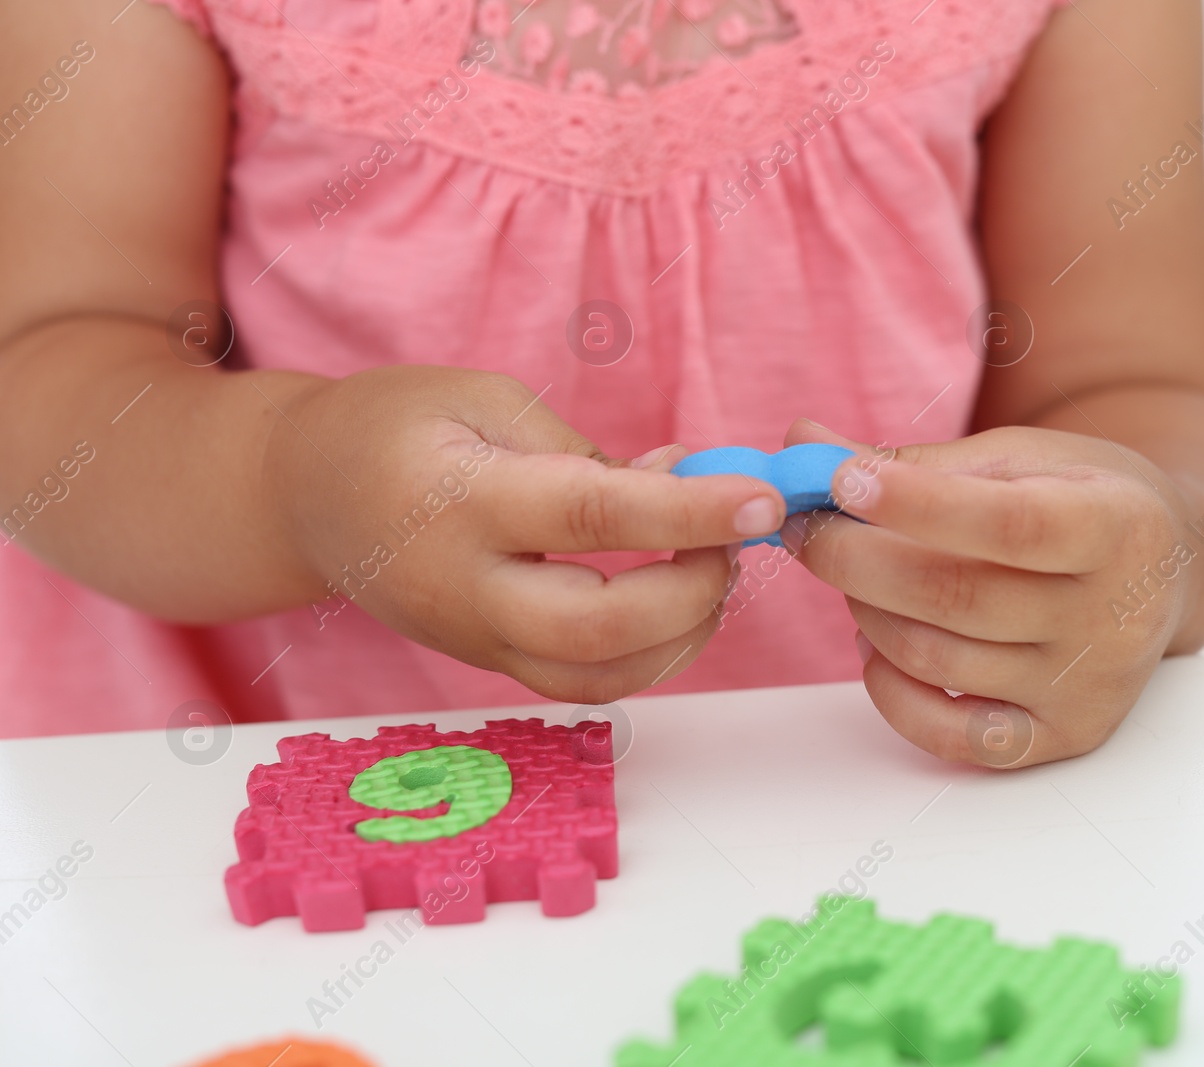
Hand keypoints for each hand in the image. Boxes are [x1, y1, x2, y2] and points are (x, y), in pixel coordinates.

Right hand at [262, 365, 786, 703]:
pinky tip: (676, 598)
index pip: (593, 518)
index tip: (762, 496)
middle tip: (733, 534)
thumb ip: (586, 450)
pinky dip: (652, 653)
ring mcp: (475, 641)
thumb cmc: (393, 425)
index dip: (689, 513)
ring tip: (710, 562)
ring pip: (603, 678)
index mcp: (461, 501)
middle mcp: (466, 589)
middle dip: (696, 590)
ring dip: (685, 632)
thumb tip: (686, 483)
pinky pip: (587, 683)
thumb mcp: (484, 399)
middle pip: (603, 629)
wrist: (299, 497)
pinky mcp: (490, 664)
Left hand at [782, 418, 1203, 766]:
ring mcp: (1089, 687)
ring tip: (852, 577)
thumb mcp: (1018, 459)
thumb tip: (800, 443)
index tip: (839, 479)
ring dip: (865, 612)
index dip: (914, 505)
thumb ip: (913, 462)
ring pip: (938, 660)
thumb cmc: (1080, 497)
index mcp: (1118, 526)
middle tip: (804, 527)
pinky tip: (877, 642)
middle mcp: (1114, 617)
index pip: (1008, 525)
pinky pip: (950, 736)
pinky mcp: (1062, 737)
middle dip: (854, 558)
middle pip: (955, 597)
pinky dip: (890, 692)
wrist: (1166, 568)